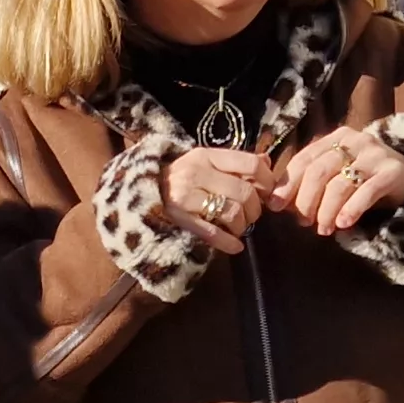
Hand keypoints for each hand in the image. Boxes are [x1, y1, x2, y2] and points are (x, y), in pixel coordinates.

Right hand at [157, 146, 272, 255]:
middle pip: (244, 192)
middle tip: (252, 216)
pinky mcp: (178, 219)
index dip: (267, 181)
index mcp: (206, 156)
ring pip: (232, 212)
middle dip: (255, 209)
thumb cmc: (178, 178)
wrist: (136, 194)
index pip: (250, 164)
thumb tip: (267, 163)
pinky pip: (213, 233)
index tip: (268, 193)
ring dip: (242, 226)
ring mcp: (185, 196)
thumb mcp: (204, 163)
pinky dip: (229, 243)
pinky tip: (235, 247)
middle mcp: (196, 172)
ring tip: (239, 229)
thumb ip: (235, 163)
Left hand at [272, 127, 403, 233]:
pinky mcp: (393, 172)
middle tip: (303, 222)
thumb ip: (311, 180)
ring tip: (323, 229)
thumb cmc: (364, 177)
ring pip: (341, 183)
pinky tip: (343, 224)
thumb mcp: (337, 172)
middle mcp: (355, 141)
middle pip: (319, 171)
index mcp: (336, 138)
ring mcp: (375, 155)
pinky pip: (368, 191)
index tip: (276, 206)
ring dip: (327, 210)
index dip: (288, 184)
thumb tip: (277, 200)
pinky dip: (352, 209)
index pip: (305, 159)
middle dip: (306, 200)